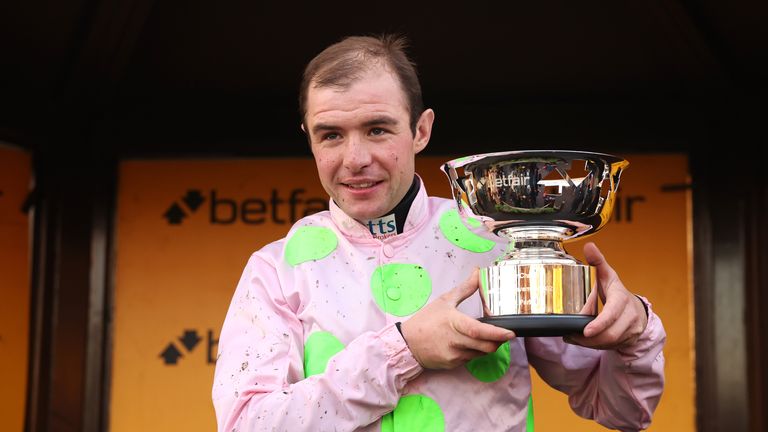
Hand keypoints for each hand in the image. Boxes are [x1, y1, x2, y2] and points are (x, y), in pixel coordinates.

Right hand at [400, 269, 515, 368]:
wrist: (407, 343)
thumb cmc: (426, 320)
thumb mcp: (444, 301)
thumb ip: (465, 288)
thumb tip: (477, 272)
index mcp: (453, 323)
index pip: (479, 331)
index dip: (497, 333)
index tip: (510, 332)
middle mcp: (455, 341)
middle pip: (486, 347)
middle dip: (498, 341)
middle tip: (503, 334)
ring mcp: (454, 355)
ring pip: (480, 354)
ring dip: (487, 346)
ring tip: (483, 336)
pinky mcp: (452, 364)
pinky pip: (471, 359)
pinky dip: (475, 352)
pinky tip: (468, 343)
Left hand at [566, 242, 647, 349]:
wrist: (637, 310)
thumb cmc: (617, 291)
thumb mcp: (608, 275)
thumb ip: (597, 262)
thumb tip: (589, 245)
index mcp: (622, 299)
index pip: (612, 313)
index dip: (600, 323)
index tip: (586, 331)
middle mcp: (630, 317)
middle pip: (610, 334)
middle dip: (589, 338)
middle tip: (571, 334)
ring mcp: (630, 331)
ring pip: (609, 343)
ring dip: (589, 344)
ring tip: (572, 337)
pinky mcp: (626, 341)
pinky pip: (609, 347)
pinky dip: (593, 346)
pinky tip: (581, 341)